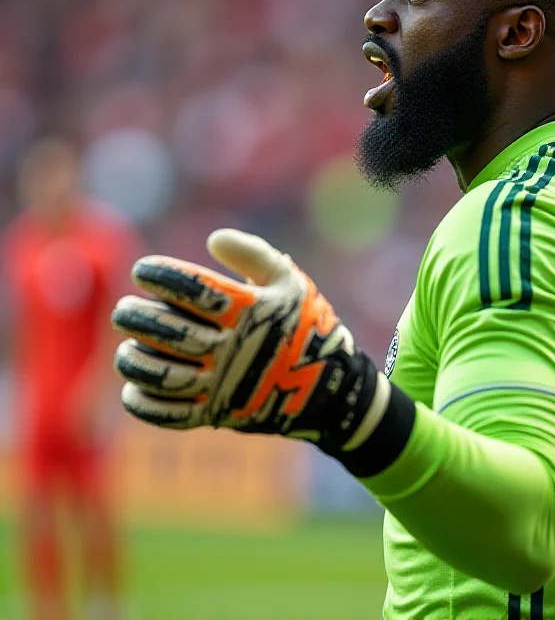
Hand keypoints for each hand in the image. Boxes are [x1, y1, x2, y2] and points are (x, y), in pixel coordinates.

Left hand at [112, 229, 389, 455]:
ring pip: (164, 376)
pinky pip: (171, 415)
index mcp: (251, 312)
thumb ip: (254, 255)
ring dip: (134, 361)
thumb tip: (213, 239)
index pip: (194, 288)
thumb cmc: (306, 325)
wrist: (331, 390)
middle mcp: (234, 348)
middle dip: (137, 317)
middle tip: (123, 309)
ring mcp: (225, 385)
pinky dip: (145, 403)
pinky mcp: (219, 414)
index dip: (161, 274)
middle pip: (171, 331)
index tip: (143, 270)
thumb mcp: (291, 282)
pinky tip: (134, 387)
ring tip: (126, 347)